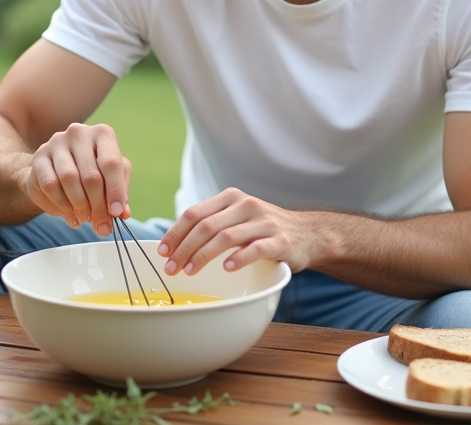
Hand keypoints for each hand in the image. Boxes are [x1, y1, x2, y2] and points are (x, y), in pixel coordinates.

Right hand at [20, 123, 131, 236]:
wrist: (54, 170)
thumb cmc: (88, 171)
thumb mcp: (109, 178)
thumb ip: (119, 193)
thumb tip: (123, 213)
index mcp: (102, 134)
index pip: (112, 163)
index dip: (116, 191)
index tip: (116, 213)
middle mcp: (79, 133)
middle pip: (91, 175)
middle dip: (98, 205)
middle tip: (101, 224)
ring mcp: (56, 143)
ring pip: (70, 179)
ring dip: (80, 205)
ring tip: (86, 218)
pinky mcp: (39, 157)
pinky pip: (51, 185)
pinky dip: (62, 206)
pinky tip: (71, 216)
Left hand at [158, 187, 316, 275]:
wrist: (308, 233)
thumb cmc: (264, 229)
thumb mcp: (237, 217)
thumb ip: (212, 223)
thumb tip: (174, 243)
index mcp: (231, 198)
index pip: (194, 213)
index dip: (175, 233)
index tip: (162, 252)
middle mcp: (246, 206)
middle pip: (206, 226)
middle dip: (184, 248)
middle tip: (171, 268)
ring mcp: (264, 222)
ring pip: (226, 237)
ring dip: (203, 256)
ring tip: (190, 271)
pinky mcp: (280, 240)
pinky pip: (255, 248)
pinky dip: (238, 258)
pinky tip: (226, 268)